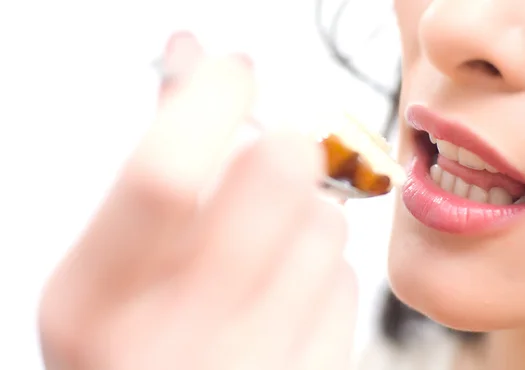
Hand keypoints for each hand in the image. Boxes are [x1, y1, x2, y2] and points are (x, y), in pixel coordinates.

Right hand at [39, 32, 356, 369]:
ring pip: (326, 228)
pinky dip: (324, 269)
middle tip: (276, 147)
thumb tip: (193, 66)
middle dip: (284, 143)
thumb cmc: (138, 331)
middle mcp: (171, 344)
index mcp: (95, 302)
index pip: (164, 174)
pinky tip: (289, 292)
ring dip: (306, 213)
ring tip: (270, 242)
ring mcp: (251, 369)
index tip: (232, 76)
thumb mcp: (115, 263)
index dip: (208, 103)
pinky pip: (348, 283)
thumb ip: (152, 164)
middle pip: (275, 183)